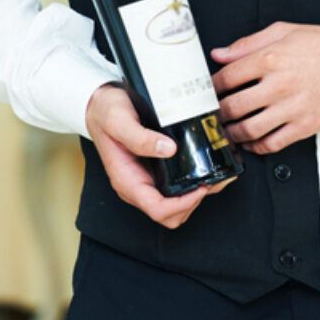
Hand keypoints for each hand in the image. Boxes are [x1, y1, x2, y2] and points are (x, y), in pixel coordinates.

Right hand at [84, 83, 229, 228]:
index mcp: (127, 181)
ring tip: (219, 174)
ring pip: (177, 204)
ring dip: (199, 195)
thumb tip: (169, 149)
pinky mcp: (156, 171)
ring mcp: (148, 180)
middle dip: (195, 202)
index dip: (183, 204)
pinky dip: (195, 183)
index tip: (201, 186)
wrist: (100, 105)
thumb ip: (140, 138)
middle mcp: (138, 186)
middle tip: (215, 179)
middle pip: (171, 214)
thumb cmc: (106, 114)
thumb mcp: (119, 121)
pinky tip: (209, 167)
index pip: (158, 209)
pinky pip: (178, 187)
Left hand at [211, 23, 319, 154]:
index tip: (209, 92)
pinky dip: (256, 147)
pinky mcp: (305, 125)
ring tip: (229, 130)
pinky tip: (252, 141)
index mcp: (271, 58)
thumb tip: (219, 54)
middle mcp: (280, 84)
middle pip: (233, 107)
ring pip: (249, 130)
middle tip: (215, 114)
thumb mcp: (284, 32)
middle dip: (218, 113)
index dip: (211, 88)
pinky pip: (272, 143)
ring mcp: (293, 107)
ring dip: (233, 134)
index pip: (227, 78)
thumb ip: (248, 43)